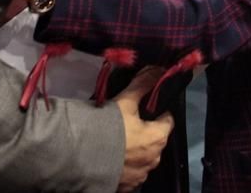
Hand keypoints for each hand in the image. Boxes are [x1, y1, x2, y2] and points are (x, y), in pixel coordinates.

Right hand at [115, 67, 173, 191]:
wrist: (83, 158)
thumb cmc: (110, 126)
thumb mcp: (126, 100)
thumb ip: (143, 84)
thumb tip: (158, 68)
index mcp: (158, 137)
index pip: (167, 120)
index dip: (157, 112)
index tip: (145, 108)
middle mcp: (154, 159)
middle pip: (155, 140)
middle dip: (146, 132)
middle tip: (128, 123)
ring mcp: (140, 176)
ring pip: (143, 158)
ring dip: (135, 150)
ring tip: (118, 141)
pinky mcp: (126, 187)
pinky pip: (130, 173)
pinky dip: (125, 165)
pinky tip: (112, 157)